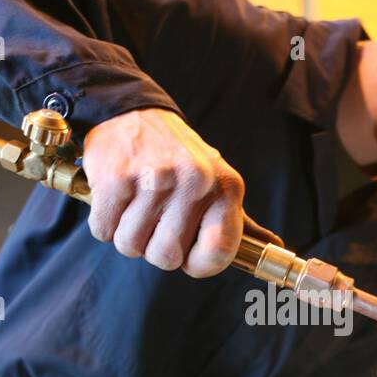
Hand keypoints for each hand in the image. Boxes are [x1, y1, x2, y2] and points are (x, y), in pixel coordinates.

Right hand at [83, 107, 280, 275]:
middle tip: (154, 222)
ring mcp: (155, 178)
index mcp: (226, 187)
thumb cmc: (177, 157)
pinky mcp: (116, 178)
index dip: (196, 264)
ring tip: (135, 205)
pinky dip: (105, 222)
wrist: (132, 113)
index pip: (217, 254)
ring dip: (127, 234)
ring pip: (131, 246)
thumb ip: (238, 219)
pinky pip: (103, 230)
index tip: (186, 253)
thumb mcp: (216, 181)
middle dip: (153, 248)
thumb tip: (273, 244)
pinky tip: (115, 198)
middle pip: (166, 258)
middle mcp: (195, 181)